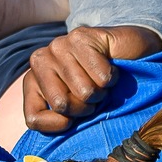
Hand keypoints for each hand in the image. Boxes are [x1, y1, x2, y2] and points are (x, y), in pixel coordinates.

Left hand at [23, 25, 161, 134]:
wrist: (129, 54)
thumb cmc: (100, 87)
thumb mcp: (76, 112)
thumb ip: (60, 121)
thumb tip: (63, 125)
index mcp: (32, 82)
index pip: (33, 118)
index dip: (59, 125)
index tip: (73, 120)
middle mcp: (40, 61)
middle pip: (61, 105)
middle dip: (85, 108)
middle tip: (92, 95)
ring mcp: (58, 46)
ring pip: (84, 92)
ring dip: (102, 92)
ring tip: (101, 80)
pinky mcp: (79, 36)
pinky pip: (101, 77)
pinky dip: (112, 78)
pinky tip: (110, 65)